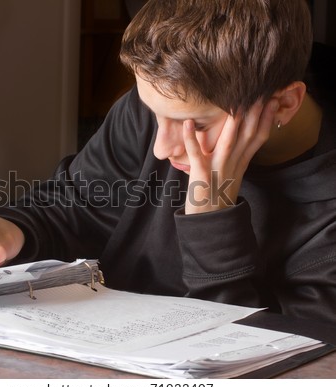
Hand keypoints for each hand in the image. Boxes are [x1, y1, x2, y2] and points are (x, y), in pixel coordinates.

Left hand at [184, 99, 278, 213]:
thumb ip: (235, 155)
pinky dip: (191, 139)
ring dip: (232, 122)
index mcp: (241, 163)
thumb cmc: (217, 194)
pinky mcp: (201, 174)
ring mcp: (218, 168)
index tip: (273, 99)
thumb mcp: (232, 173)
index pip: (258, 138)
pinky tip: (187, 123)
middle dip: (255, 113)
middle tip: (260, 92)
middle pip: (248, 136)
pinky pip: (196, 154)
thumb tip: (235, 136)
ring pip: (228, 142)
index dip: (266, 119)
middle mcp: (233, 164)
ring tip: (233, 101)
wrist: (209, 220)